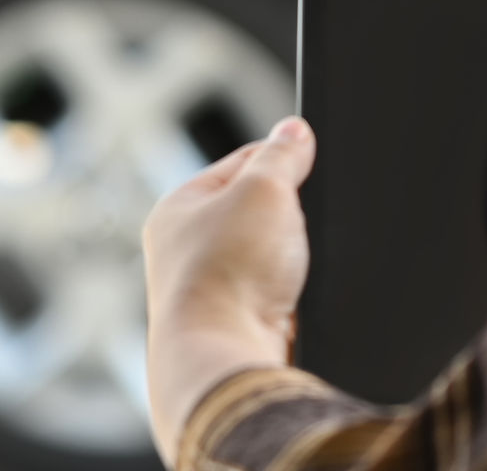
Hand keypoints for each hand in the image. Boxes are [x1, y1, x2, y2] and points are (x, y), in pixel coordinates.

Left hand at [144, 116, 317, 465]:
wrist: (226, 355)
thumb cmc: (230, 271)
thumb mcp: (264, 190)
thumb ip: (282, 155)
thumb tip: (294, 132)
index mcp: (178, 208)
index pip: (240, 162)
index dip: (280, 159)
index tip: (308, 162)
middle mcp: (184, 250)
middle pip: (255, 211)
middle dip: (285, 214)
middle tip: (300, 220)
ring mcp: (207, 291)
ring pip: (268, 256)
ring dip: (288, 258)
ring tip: (294, 262)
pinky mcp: (234, 325)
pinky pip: (275, 295)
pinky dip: (291, 293)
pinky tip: (296, 293)